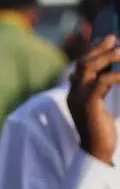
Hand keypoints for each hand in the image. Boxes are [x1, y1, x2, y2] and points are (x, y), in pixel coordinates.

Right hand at [68, 35, 119, 162]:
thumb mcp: (101, 103)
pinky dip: (116, 75)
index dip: (94, 50)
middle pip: (83, 63)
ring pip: (88, 68)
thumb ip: (101, 87)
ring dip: (106, 57)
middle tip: (115, 39)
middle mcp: (74, 93)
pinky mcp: (88, 103)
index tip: (108, 40)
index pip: (81, 65)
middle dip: (99, 49)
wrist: (96, 149)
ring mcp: (78, 98)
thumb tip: (109, 72)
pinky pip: (103, 81)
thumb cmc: (101, 129)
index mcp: (75, 92)